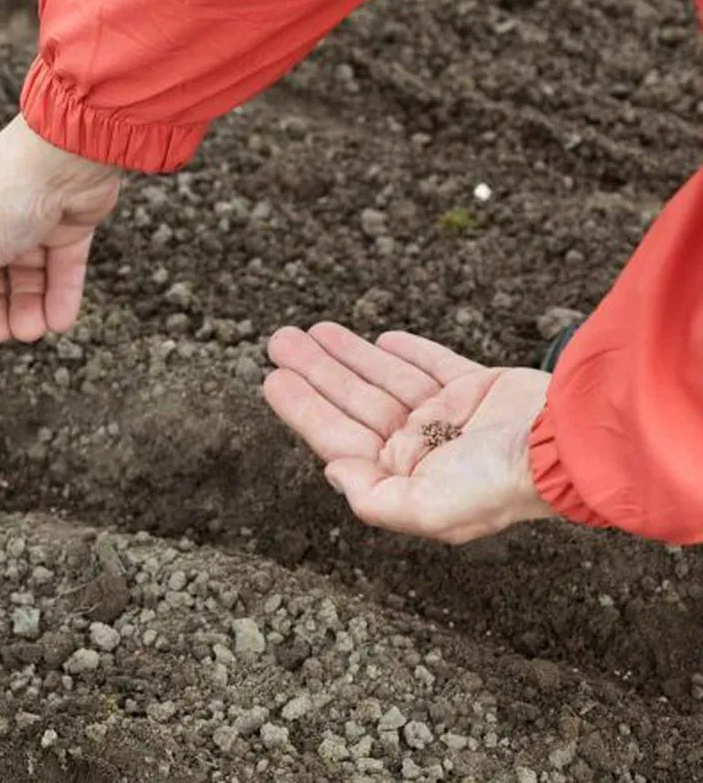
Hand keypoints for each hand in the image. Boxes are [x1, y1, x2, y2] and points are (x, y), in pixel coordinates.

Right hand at [0, 115, 122, 346]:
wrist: (71, 153)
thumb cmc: (9, 189)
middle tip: (0, 333)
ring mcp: (28, 219)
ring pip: (23, 278)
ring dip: (26, 310)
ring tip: (33, 331)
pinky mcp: (66, 225)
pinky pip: (59, 270)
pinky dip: (59, 298)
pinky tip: (59, 322)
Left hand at [263, 322, 557, 543]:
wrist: (569, 445)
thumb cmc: (498, 483)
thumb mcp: (427, 510)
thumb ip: (373, 497)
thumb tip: (331, 470)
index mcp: (404, 478)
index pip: (338, 437)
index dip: (302, 407)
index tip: (272, 379)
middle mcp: (422, 448)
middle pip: (354, 402)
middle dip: (315, 372)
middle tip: (279, 340)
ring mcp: (451, 417)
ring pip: (385, 379)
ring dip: (348, 354)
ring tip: (312, 330)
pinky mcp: (480, 388)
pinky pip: (433, 365)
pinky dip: (406, 351)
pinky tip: (380, 339)